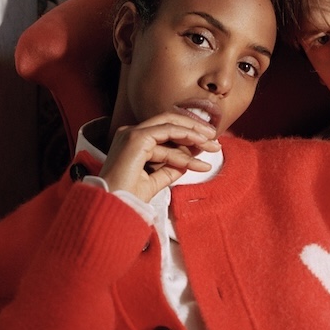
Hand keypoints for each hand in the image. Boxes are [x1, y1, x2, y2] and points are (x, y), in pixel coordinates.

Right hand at [101, 112, 221, 201]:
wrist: (114, 208)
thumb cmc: (129, 198)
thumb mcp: (155, 181)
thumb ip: (169, 169)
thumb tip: (187, 162)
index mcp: (132, 142)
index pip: (164, 132)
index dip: (188, 136)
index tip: (207, 145)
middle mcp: (130, 134)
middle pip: (168, 122)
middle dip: (194, 128)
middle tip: (214, 140)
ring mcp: (131, 134)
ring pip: (170, 123)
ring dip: (194, 132)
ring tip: (213, 144)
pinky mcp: (136, 138)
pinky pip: (167, 131)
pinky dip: (186, 136)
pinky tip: (201, 145)